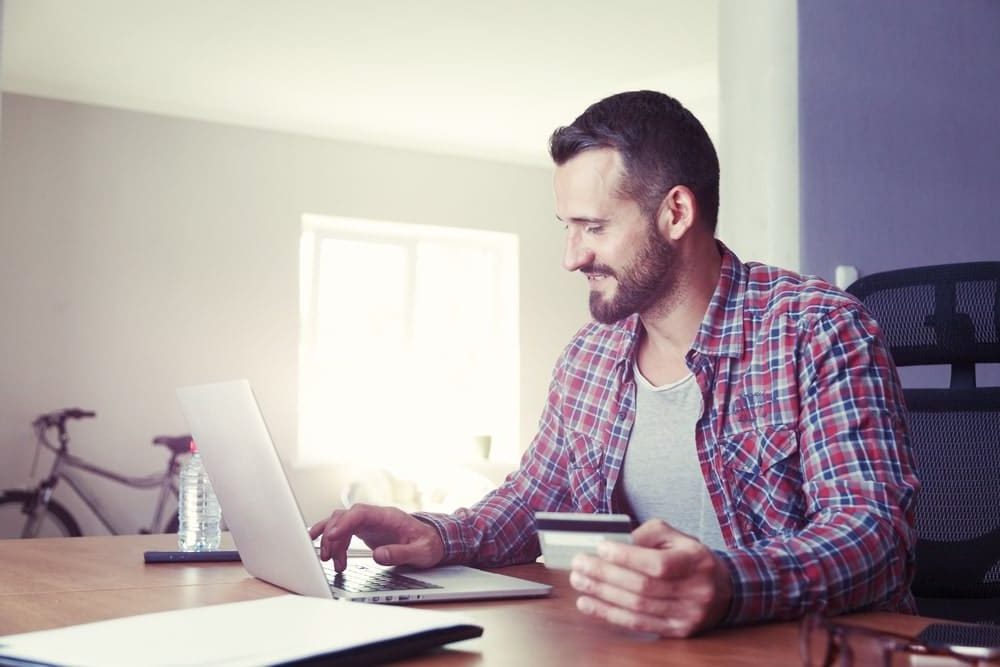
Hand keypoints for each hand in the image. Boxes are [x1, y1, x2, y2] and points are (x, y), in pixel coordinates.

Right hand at [308, 503, 444, 572]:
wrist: (434, 541)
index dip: (344, 523)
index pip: (360, 513)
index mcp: (389, 516)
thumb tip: (379, 555)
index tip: (331, 536)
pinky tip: (334, 558)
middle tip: (327, 555)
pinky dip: (336, 545)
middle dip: (332, 534)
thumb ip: (400, 553)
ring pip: (341, 524)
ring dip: (332, 541)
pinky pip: (345, 533)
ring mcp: (370, 523)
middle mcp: (376, 516)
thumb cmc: (429, 544)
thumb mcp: (421, 552)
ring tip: (331, 562)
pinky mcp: (366, 531)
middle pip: (345, 516)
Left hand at [569, 518, 732, 636]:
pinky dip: (609, 614)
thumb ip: (645, 535)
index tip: (600, 547)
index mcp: (696, 562)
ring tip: (579, 581)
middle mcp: (695, 591)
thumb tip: (612, 543)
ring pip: (637, 607)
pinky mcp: (676, 631)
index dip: (626, 557)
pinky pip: (637, 624)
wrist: (723, 590)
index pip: (658, 563)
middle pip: (643, 587)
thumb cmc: (690, 558)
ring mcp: (687, 615)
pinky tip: (588, 603)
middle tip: (580, 564)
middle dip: (605, 575)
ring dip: (602, 594)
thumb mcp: (675, 536)